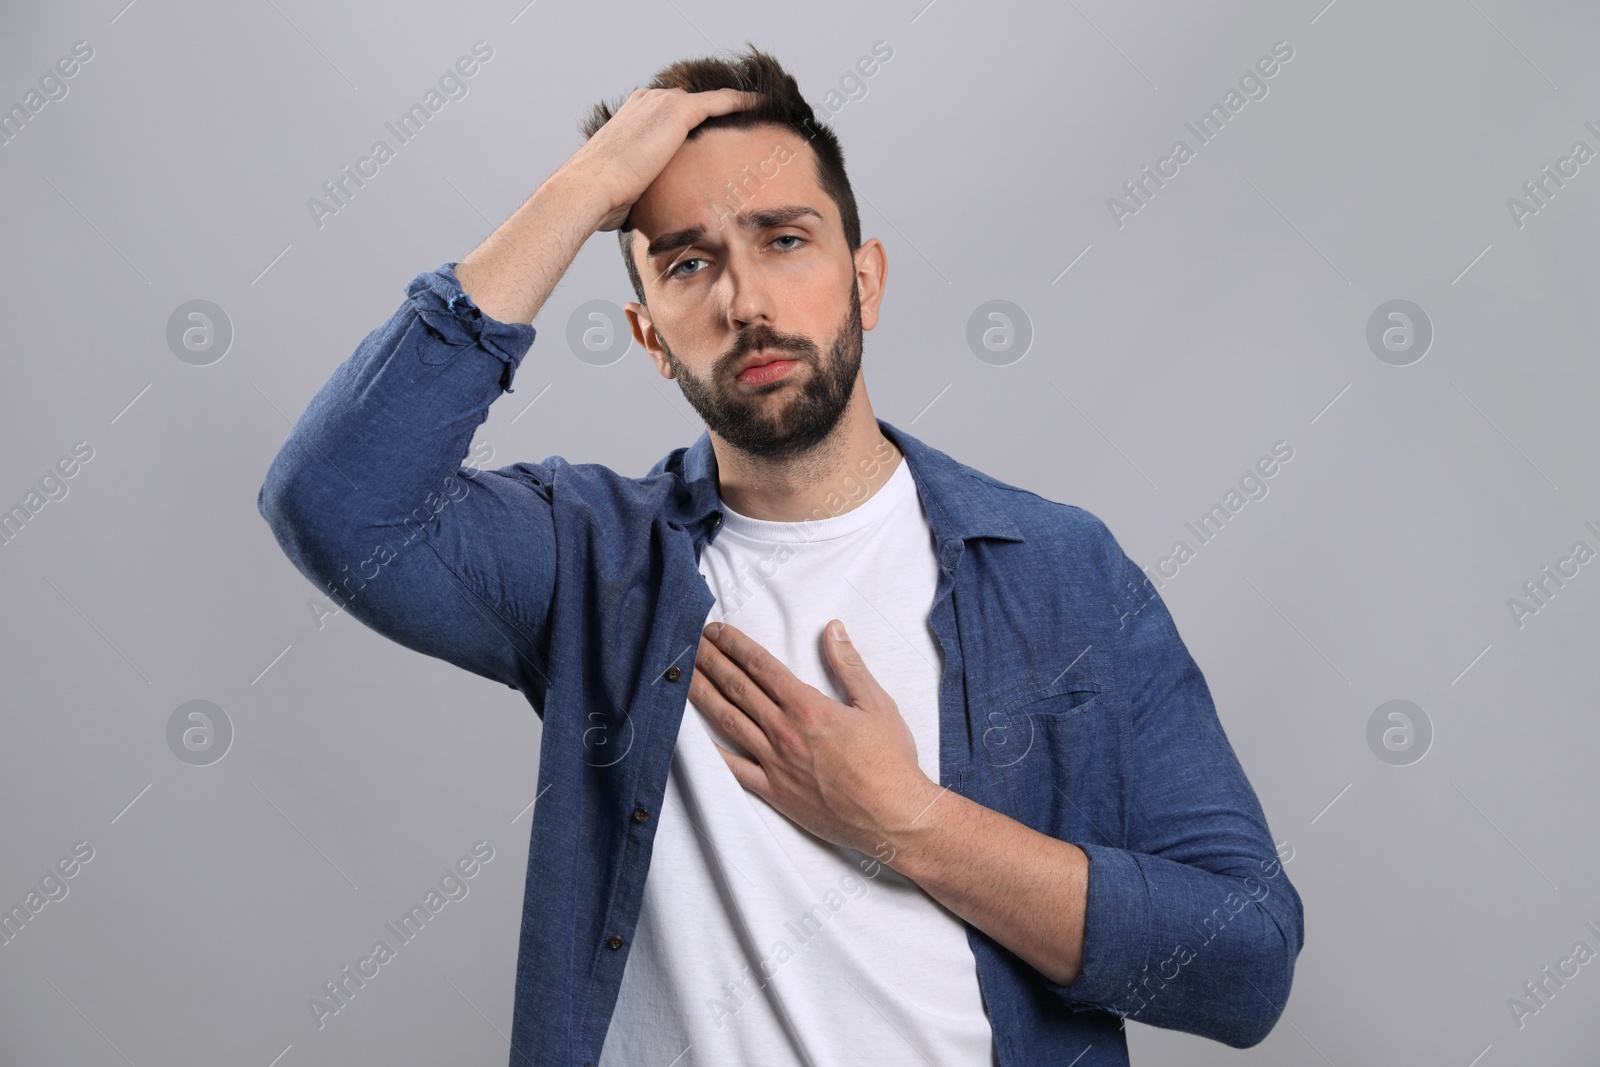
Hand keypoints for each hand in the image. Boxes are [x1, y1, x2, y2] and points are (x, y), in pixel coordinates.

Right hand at [557, 86, 766, 232]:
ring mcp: (662, 103)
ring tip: (759, 113)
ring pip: (708, 100)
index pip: (671, 114)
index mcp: (633, 116)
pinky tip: (762, 104)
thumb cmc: (600, 199)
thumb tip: (640, 211)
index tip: (712, 136)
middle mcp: (648, 101)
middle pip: (692, 103)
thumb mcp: (624, 188)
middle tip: (744, 123)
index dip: (692, 125)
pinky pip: (721, 101)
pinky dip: (743, 101)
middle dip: (716, 113)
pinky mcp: (678, 111)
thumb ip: (640, 188)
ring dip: (733, 106)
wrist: (590, 189)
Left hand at [689, 619, 937, 857]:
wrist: (892, 815)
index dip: (735, 645)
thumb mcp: (877, 703)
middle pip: (738, 688)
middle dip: (711, 662)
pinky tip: (691, 739)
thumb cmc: (890, 761)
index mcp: (808, 706)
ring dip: (702, 695)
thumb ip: (849, 664)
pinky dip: (710, 752)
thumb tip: (833, 629)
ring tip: (682, 677)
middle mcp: (784, 731)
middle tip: (689, 643)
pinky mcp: (773, 791)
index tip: (716, 631)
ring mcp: (775, 762)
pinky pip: (733, 770)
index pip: (762, 666)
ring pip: (729, 722)